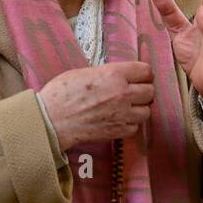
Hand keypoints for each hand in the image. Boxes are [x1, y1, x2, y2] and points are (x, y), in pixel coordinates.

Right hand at [39, 61, 154, 151]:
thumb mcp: (83, 72)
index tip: (140, 76)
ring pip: (146, 111)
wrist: (52, 121)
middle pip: (150, 91)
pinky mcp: (119, 132)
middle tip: (134, 91)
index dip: (143, 73)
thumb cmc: (61, 93)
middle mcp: (123, 93)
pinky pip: (135, 127)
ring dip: (139, 108)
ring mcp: (123, 114)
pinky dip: (130, 124)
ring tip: (127, 107)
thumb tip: (115, 76)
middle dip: (143, 90)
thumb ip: (105, 73)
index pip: (145, 71)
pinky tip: (119, 120)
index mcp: (114, 74)